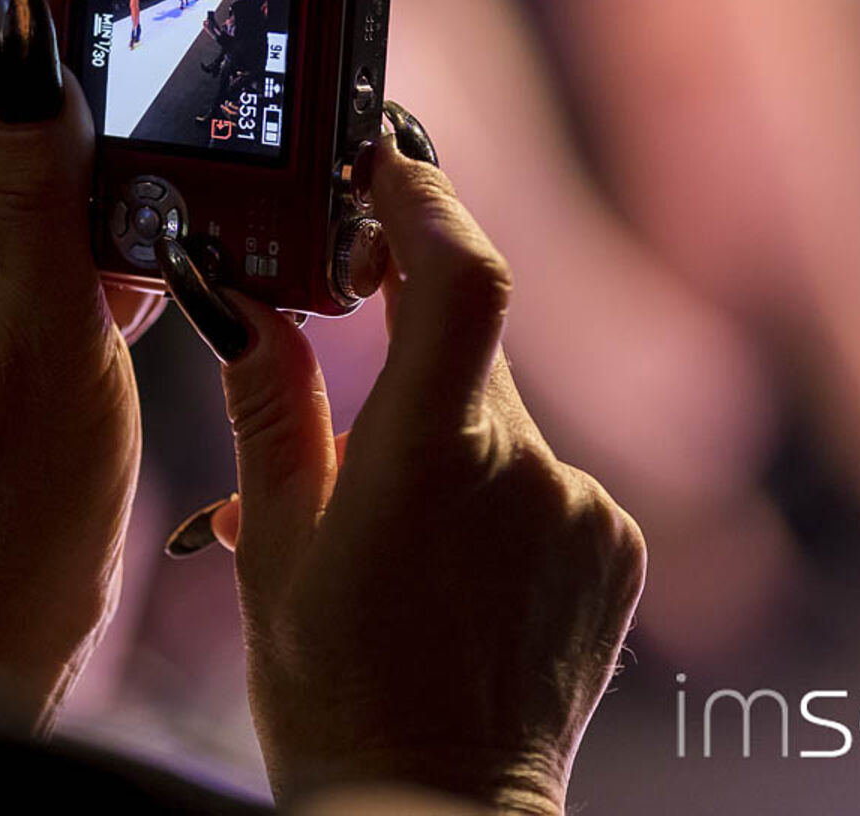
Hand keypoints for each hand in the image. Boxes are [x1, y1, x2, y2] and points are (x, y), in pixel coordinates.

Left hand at [0, 0, 150, 725]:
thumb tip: (30, 51)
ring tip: (192, 63)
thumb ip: (42, 190)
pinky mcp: (25, 321)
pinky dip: (135, 208)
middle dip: (95, 46)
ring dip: (124, 126)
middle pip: (26, 112)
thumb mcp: (46, 334)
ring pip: (60, 170)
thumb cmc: (19, 496)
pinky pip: (80, 232)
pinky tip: (187, 196)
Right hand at [162, 110, 645, 812]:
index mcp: (431, 461)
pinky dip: (493, 492)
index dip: (426, 197)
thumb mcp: (275, 551)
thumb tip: (242, 297)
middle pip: (468, 342)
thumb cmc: (338, 700)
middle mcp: (528, 470)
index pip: (461, 275)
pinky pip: (546, 477)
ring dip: (443, 439)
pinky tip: (451, 569)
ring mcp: (585, 508)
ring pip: (499, 416)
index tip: (382, 159)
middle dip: (404, 348)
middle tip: (345, 408)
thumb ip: (269, 407)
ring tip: (393, 538)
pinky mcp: (617, 545)